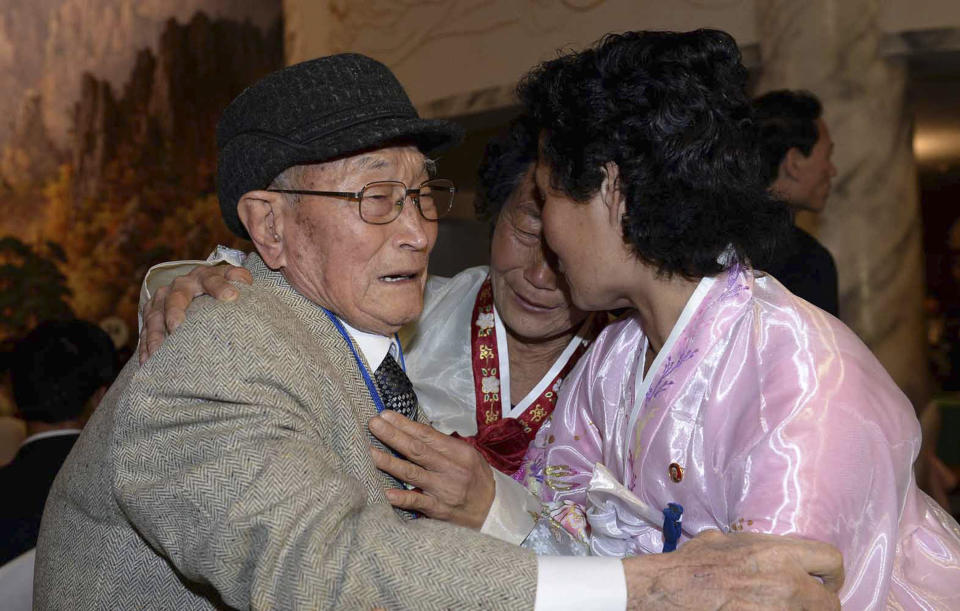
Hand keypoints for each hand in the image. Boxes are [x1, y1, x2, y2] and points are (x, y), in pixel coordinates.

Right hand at [138, 263, 251, 363]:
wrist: (198, 284)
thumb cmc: (220, 287)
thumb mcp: (231, 279)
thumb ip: (239, 278)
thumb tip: (245, 282)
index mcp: (204, 276)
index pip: (212, 279)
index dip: (221, 286)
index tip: (231, 297)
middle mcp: (180, 286)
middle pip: (175, 297)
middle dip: (175, 311)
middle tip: (177, 327)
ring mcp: (162, 299)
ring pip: (155, 316)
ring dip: (155, 334)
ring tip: (158, 352)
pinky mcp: (151, 314)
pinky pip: (145, 330)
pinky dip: (145, 346)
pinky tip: (147, 361)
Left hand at [368, 410, 494, 528]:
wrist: (493, 511)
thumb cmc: (476, 479)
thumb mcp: (468, 456)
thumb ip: (443, 446)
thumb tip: (413, 432)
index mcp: (459, 452)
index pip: (427, 435)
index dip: (405, 424)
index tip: (385, 415)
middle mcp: (451, 469)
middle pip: (417, 450)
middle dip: (393, 436)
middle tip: (374, 424)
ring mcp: (444, 490)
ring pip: (412, 473)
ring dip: (390, 462)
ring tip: (371, 452)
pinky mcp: (439, 510)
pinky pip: (418, 502)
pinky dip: (402, 497)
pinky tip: (387, 493)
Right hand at [623, 530, 842, 609]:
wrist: (674, 591)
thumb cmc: (694, 563)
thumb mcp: (726, 540)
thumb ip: (754, 547)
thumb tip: (758, 551)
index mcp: (780, 554)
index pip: (831, 560)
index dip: (831, 573)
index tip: (825, 580)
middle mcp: (789, 584)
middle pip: (830, 602)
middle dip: (820, 603)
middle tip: (806, 602)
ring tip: (779, 606)